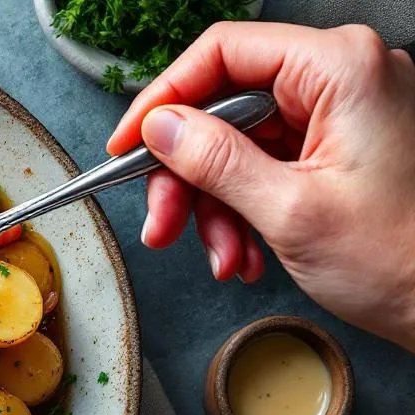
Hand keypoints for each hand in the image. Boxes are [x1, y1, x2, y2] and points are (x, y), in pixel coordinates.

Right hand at [108, 22, 414, 350]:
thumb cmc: (401, 261)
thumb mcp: (287, 210)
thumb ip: (214, 161)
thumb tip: (160, 128)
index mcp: (341, 69)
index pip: (223, 53)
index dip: (163, 99)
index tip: (127, 145)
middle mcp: (345, 78)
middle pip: (224, 106)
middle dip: (187, 174)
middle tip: (162, 222)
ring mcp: (344, 114)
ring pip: (238, 143)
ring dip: (214, 205)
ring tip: (220, 254)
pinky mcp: (340, 147)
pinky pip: (265, 165)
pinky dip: (243, 210)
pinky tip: (244, 251)